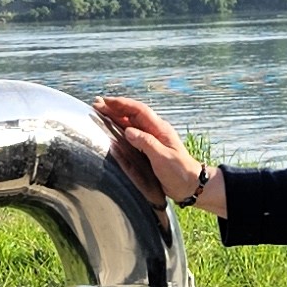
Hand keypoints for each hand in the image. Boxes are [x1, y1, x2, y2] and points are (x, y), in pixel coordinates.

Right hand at [92, 96, 222, 213]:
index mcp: (159, 129)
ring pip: (130, 123)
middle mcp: (154, 131)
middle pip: (132, 115)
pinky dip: (119, 129)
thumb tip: (128, 131)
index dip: (122, 104)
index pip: (138, 110)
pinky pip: (131, 135)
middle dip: (114, 108)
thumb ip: (146, 143)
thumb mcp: (163, 157)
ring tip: (99, 113)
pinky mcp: (147, 149)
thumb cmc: (179, 171)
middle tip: (96, 104)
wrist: (190, 184)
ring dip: (115, 117)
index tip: (106, 102)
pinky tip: (111, 129)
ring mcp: (151, 139)